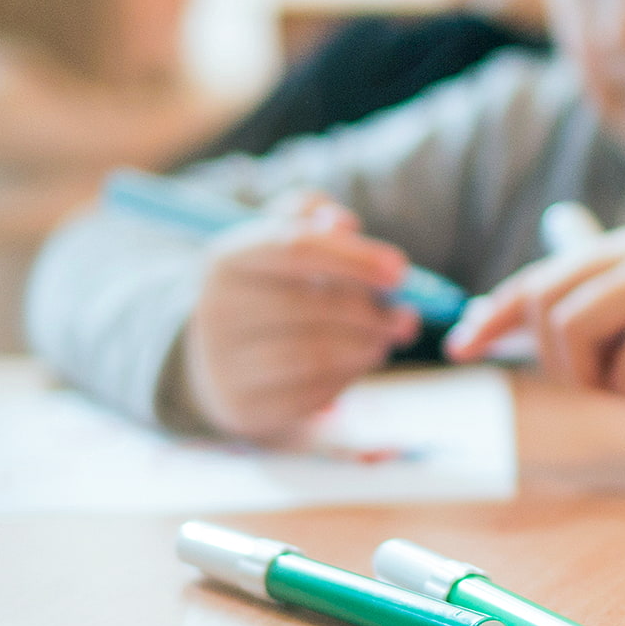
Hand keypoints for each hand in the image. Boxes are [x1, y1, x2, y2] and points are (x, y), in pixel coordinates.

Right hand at [182, 192, 419, 441]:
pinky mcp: (246, 407)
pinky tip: (357, 362)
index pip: (297, 248)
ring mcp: (225, 363)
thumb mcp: (279, 242)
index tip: (400, 271)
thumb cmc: (267, 289)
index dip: (355, 258)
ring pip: (315, 354)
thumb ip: (312, 218)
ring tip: (385, 338)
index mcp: (227, 259)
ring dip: (366, 346)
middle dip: (371, 313)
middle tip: (406, 318)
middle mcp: (217, 310)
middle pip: (312, 306)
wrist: (218, 360)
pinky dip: (348, 376)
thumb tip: (343, 223)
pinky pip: (312, 391)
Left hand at [443, 226, 624, 406]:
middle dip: (559, 361)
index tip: (459, 349)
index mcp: (616, 249)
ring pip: (577, 336)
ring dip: (599, 379)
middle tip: (602, 383)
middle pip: (547, 309)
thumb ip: (586, 304)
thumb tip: (507, 319)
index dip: (492, 317)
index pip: (537, 280)